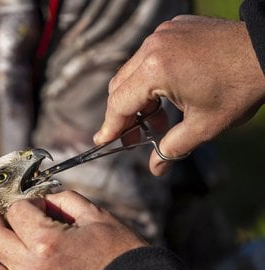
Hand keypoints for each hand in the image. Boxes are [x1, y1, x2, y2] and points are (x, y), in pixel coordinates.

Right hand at [96, 15, 264, 175]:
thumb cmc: (240, 88)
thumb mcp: (205, 126)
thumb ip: (172, 148)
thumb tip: (156, 168)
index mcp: (155, 70)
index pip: (119, 103)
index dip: (110, 127)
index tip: (102, 141)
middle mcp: (152, 47)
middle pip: (120, 86)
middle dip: (124, 114)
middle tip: (132, 138)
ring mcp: (162, 34)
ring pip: (133, 70)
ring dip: (139, 97)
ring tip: (158, 120)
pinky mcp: (174, 27)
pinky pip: (150, 55)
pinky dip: (151, 77)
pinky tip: (168, 94)